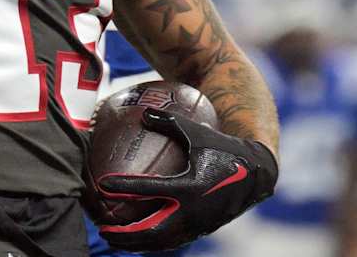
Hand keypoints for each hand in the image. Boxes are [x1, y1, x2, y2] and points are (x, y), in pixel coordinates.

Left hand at [89, 108, 277, 251]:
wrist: (256, 173)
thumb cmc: (222, 148)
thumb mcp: (197, 132)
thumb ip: (168, 121)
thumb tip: (142, 112)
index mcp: (190, 185)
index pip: (150, 189)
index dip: (124, 188)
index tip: (102, 185)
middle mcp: (192, 210)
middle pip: (151, 230)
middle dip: (125, 233)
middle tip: (100, 228)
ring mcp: (197, 224)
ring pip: (161, 241)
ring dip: (135, 243)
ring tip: (111, 239)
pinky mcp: (201, 229)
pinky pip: (172, 241)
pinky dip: (152, 243)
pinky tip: (135, 240)